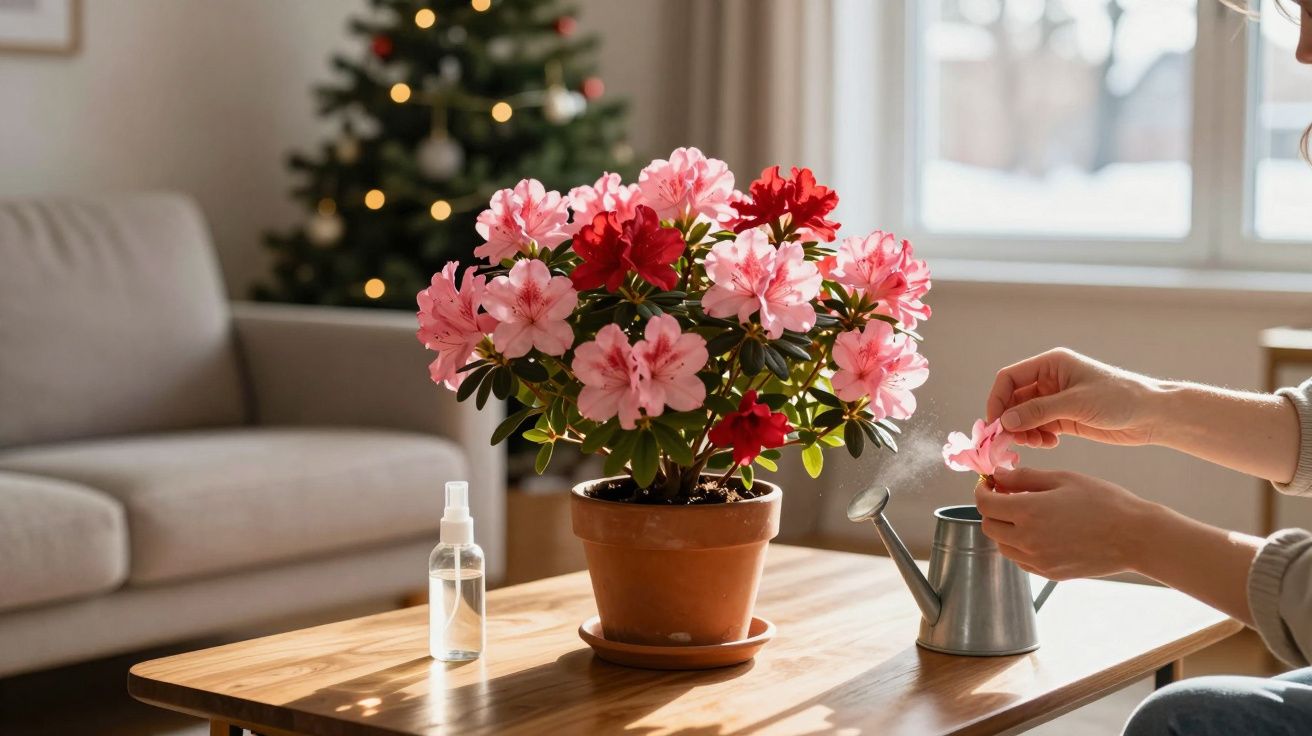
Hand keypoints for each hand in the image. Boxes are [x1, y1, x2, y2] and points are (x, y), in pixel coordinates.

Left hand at [974, 467, 1158, 579]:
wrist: (1135, 537)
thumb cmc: (1103, 502)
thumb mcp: (1063, 479)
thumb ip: (1024, 477)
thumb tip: (998, 476)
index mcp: (1028, 512)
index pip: (984, 504)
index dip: (982, 490)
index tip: (989, 483)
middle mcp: (1027, 540)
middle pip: (988, 526)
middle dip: (991, 509)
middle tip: (1007, 495)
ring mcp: (1038, 560)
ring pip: (1002, 545)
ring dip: (1004, 529)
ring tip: (1025, 514)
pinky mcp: (1049, 573)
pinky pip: (1020, 560)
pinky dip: (1019, 546)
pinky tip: (1038, 532)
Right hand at [986, 348, 1162, 448]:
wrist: (1152, 415)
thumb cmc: (1120, 398)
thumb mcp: (1076, 403)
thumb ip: (1039, 411)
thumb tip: (1005, 421)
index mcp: (1051, 364)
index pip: (1009, 378)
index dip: (997, 399)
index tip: (995, 424)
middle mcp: (1050, 380)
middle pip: (1014, 399)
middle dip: (1010, 420)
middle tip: (1010, 441)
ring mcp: (1056, 399)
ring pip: (1024, 416)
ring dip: (1023, 431)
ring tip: (1035, 443)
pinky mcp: (1065, 418)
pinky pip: (1038, 427)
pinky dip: (1037, 436)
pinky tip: (1049, 443)